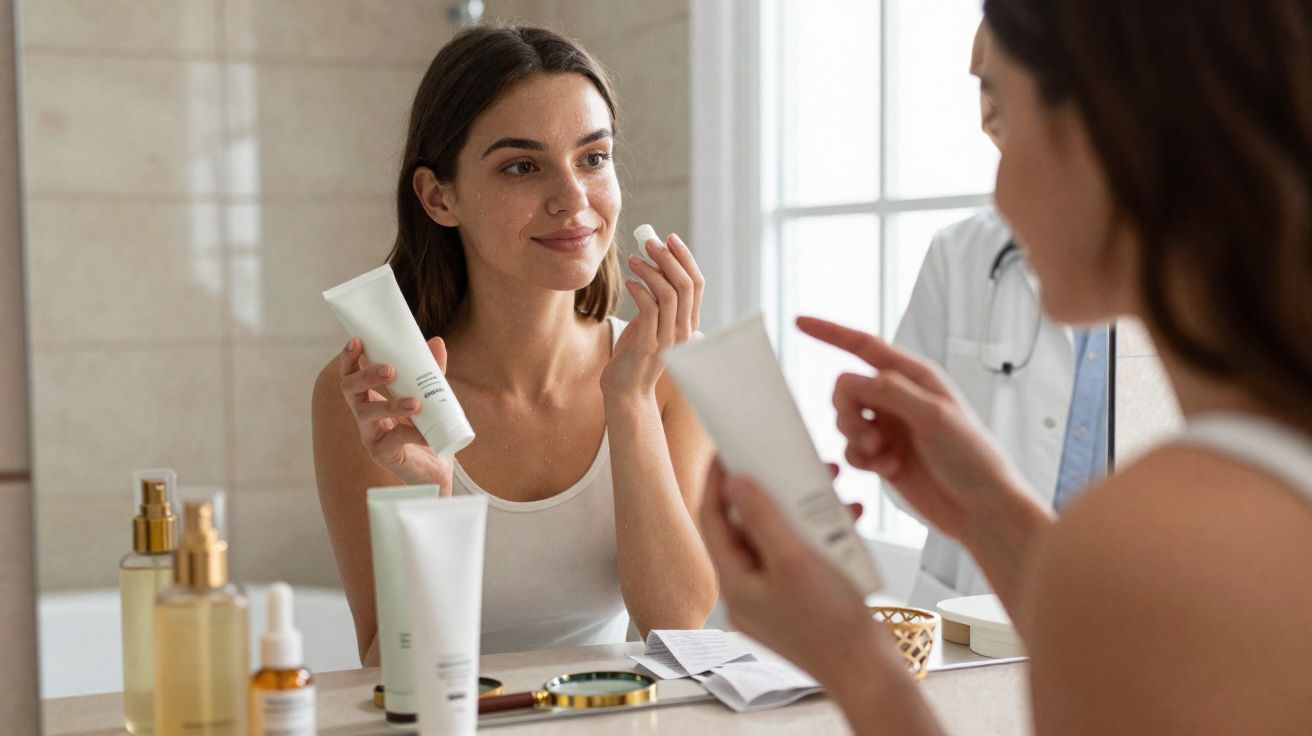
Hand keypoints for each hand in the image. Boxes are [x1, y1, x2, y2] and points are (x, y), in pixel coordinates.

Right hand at [339, 336, 454, 491]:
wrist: (435, 468)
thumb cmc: (425, 428)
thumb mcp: (429, 396)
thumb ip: (431, 372)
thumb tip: (436, 342)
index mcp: (370, 397)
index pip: (351, 374)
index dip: (349, 358)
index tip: (357, 340)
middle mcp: (364, 414)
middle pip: (350, 390)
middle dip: (366, 376)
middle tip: (389, 370)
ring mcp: (370, 435)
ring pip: (366, 415)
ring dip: (390, 405)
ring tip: (414, 403)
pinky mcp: (383, 455)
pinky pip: (392, 441)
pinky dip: (411, 433)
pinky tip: (426, 433)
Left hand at [600, 232, 704, 399]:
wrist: (626, 391)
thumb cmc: (635, 354)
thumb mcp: (651, 323)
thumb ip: (657, 300)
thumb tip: (655, 264)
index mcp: (689, 323)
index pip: (697, 283)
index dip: (685, 258)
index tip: (669, 238)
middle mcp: (684, 331)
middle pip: (686, 284)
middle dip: (669, 257)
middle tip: (649, 241)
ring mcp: (668, 339)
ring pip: (670, 294)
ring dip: (651, 271)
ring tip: (633, 260)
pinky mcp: (648, 345)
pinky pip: (649, 308)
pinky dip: (639, 289)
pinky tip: (629, 282)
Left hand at [700, 460, 898, 688]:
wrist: (867, 672)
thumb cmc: (830, 623)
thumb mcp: (793, 560)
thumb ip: (761, 518)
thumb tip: (732, 482)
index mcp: (734, 583)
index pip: (712, 519)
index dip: (716, 481)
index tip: (726, 450)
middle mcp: (747, 591)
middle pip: (746, 527)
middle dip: (772, 492)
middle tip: (787, 463)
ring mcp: (771, 598)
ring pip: (777, 540)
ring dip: (801, 511)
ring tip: (829, 486)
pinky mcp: (796, 602)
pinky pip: (798, 558)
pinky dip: (818, 536)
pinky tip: (846, 520)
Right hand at [796, 316, 1041, 545]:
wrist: (982, 509)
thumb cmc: (973, 458)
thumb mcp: (934, 416)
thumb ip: (889, 392)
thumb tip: (849, 380)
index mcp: (914, 377)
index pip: (864, 346)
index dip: (830, 333)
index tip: (799, 322)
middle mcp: (899, 398)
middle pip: (846, 389)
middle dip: (847, 410)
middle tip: (866, 434)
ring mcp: (890, 428)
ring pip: (844, 421)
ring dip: (855, 438)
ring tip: (881, 455)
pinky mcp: (883, 457)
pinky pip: (852, 450)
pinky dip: (862, 460)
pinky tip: (888, 469)